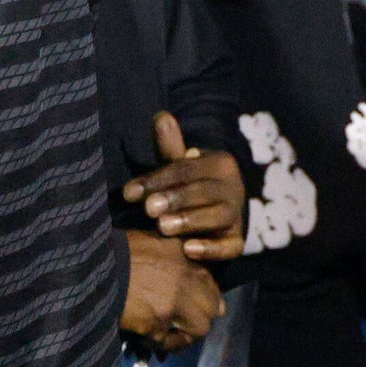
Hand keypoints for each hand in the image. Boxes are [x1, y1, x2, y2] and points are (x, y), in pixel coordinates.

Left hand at [123, 111, 246, 260]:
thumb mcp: (179, 167)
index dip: (157, 180)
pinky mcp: (237, 241)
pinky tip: (188, 250)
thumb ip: (170, 148)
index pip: (187, 170)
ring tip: (163, 226)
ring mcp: (237, 215)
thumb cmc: (189, 185)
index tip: (128, 193)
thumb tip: (160, 116)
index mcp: (221, 163)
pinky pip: (230, 247)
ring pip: (219, 217)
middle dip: (175, 199)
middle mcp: (234, 187)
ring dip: (191, 220)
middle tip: (148, 209)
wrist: (214, 213)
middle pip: (204, 191)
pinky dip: (211, 249)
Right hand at [124, 229, 224, 351]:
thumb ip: (172, 255)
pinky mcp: (155, 323)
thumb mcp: (150, 241)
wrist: (88, 269)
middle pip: (212, 308)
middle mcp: (184, 279)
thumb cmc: (115, 251)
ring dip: (186, 335)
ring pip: (198, 329)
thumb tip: (185, 274)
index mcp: (183, 254)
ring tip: (170, 335)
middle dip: (202, 317)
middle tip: (187, 323)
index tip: (198, 305)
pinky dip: (163, 344)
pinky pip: (168, 342)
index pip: (210, 283)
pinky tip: (150, 339)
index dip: (207, 297)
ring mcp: (172, 303)